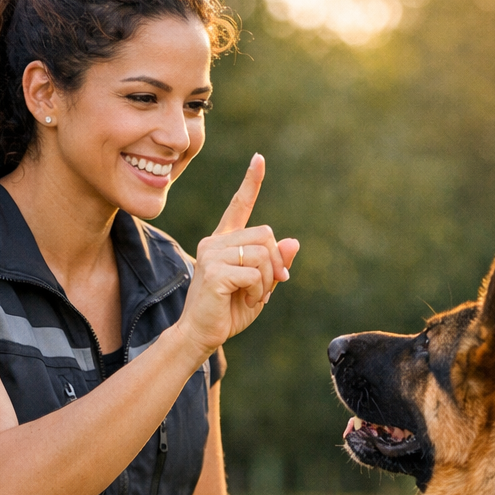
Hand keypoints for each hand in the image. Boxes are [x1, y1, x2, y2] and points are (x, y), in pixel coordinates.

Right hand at [176, 154, 298, 357]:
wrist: (201, 335)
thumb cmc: (227, 313)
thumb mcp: (259, 287)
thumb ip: (274, 265)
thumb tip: (293, 241)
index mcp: (224, 242)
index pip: (239, 206)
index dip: (250, 183)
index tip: (259, 159)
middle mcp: (215, 242)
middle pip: (265, 234)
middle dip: (276, 263)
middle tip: (270, 286)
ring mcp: (212, 254)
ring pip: (262, 253)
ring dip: (267, 281)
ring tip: (254, 298)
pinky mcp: (214, 271)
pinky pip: (254, 273)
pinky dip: (258, 291)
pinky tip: (247, 302)